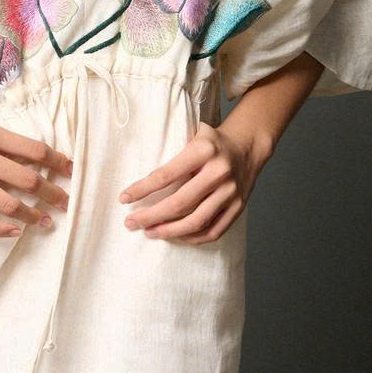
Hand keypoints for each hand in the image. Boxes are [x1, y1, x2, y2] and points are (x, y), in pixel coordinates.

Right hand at [0, 108, 71, 237]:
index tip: (69, 170)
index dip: (57, 161)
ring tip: (45, 222)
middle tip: (65, 203)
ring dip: (32, 216)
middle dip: (52, 194)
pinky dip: (1, 229)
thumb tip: (27, 157)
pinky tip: (13, 232)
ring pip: (10, 204)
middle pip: (29, 180)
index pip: (35, 150)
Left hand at [118, 120, 260, 243]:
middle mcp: (219, 172)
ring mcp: (231, 192)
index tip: (123, 199)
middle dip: (151, 216)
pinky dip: (191, 238)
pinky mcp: (238, 207)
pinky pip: (213, 231)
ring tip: (149, 232)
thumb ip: (172, 152)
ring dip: (168, 231)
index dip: (142, 189)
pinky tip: (175, 237)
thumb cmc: (211, 142)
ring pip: (196, 221)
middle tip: (131, 223)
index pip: (166, 175)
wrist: (248, 146)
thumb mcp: (192, 134)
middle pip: (179, 203)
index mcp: (203, 151)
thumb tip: (139, 181)